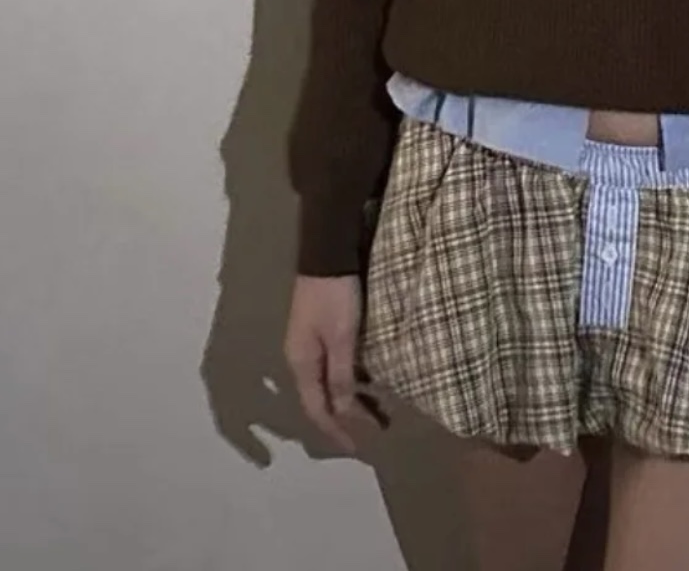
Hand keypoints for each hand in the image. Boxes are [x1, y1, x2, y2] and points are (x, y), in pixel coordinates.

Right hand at [284, 275, 381, 451]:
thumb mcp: (342, 336)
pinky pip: (332, 366)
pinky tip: (365, 379)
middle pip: (320, 399)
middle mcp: (300, 357)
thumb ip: (342, 375)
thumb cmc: (335, 295)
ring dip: (349, 399)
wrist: (327, 251)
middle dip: (344, 419)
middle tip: (374, 430)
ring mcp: (308, 342)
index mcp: (301, 363)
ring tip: (376, 410)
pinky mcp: (320, 328)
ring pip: (327, 382)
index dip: (337, 431)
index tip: (358, 449)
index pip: (318, 409)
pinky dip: (348, 379)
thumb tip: (343, 414)